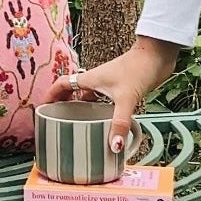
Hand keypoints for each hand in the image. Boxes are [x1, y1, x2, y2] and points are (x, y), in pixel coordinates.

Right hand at [45, 35, 180, 152]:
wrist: (158, 54)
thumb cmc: (138, 68)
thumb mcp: (126, 98)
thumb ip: (119, 122)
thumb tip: (113, 146)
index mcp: (89, 79)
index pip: (62, 85)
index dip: (50, 95)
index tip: (42, 108)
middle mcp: (96, 81)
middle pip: (72, 93)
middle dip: (63, 106)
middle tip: (58, 122)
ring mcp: (109, 84)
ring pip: (88, 98)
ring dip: (82, 109)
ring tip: (78, 126)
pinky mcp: (121, 88)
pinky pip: (104, 102)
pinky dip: (100, 111)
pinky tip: (105, 123)